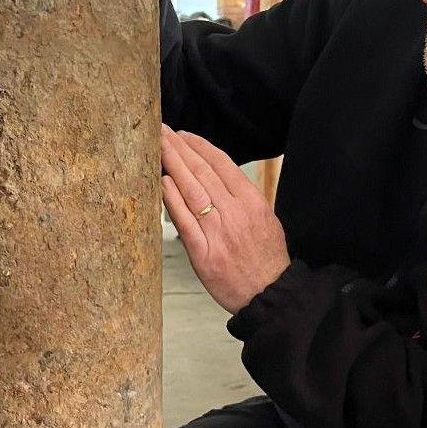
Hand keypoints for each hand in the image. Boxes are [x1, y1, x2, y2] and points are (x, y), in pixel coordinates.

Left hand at [159, 126, 289, 313]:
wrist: (269, 295)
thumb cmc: (266, 259)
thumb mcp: (266, 220)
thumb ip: (243, 198)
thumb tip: (216, 175)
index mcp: (253, 203)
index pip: (222, 164)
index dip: (200, 146)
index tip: (183, 135)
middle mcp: (235, 214)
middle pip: (203, 173)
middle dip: (179, 149)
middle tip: (160, 132)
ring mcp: (218, 233)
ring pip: (192, 191)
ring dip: (172, 166)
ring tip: (157, 148)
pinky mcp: (203, 254)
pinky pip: (184, 222)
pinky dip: (172, 200)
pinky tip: (161, 182)